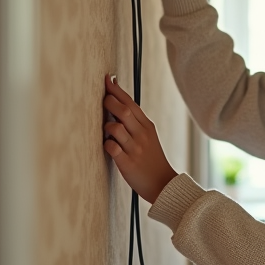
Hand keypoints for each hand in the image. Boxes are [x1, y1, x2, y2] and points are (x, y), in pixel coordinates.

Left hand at [102, 75, 177, 202]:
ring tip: (107, 131)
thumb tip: (117, 102)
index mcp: (147, 126)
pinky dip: (107, 144)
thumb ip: (134, 121)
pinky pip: (112, 148)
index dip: (117, 90)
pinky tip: (108, 146)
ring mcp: (135, 149)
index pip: (131, 103)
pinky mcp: (127, 163)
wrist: (163, 184)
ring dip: (107, 126)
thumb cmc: (151, 158)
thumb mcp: (148, 136)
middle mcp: (141, 135)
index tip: (106, 80)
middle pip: (124, 111)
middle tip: (102, 101)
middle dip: (110, 102)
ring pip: (116, 128)